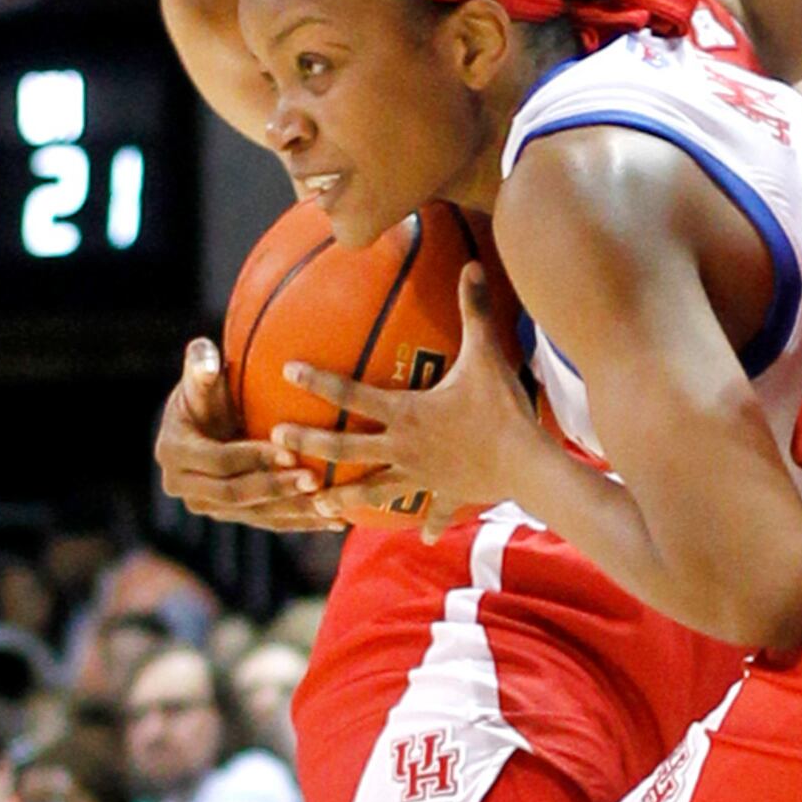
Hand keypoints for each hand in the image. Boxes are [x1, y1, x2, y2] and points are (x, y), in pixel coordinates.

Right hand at [155, 339, 340, 532]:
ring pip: (254, 514)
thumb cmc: (210, 389)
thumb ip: (201, 366)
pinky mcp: (230, 514)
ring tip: (330, 505)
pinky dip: (300, 522)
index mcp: (174, 451)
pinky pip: (267, 522)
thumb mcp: (203, 376)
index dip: (252, 457)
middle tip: (314, 479)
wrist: (208, 419)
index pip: (217, 460)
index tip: (289, 450)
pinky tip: (335, 522)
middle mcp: (183, 485)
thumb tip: (206, 357)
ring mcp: (207, 505)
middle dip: (275, 488)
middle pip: (234, 494)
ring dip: (293, 510)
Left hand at [274, 264, 541, 533]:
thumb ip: (475, 310)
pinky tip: (427, 536)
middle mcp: (402, 447)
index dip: (317, 380)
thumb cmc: (501, 409)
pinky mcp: (446, 492)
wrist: (525, 463)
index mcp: (405, 413)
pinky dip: (430, 522)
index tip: (287, 370)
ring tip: (318, 505)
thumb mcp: (487, 355)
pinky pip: (434, 510)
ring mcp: (420, 475)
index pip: (351, 394)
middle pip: (345, 448)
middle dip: (307, 444)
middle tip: (275, 439)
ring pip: (373, 489)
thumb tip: (470, 265)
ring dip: (344, 497)